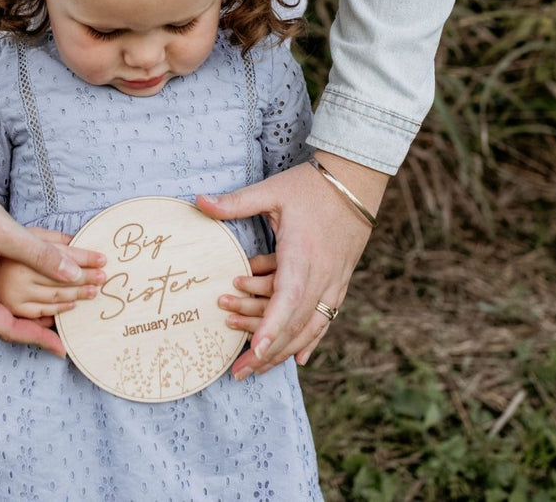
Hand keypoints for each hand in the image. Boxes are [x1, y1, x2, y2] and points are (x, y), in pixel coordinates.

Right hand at [0, 148, 107, 356]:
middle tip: (51, 334)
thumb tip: (76, 275)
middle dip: (23, 332)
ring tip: (32, 321)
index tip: (61, 347)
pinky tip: (7, 299)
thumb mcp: (6, 232)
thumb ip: (42, 255)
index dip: (37, 338)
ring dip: (6, 321)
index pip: (6, 329)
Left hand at [196, 151, 386, 377]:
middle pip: (295, 323)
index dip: (272, 325)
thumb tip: (197, 202)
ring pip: (310, 327)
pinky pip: (326, 319)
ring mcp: (333, 282)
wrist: (357, 182)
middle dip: (268, 351)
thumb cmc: (311, 186)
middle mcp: (321, 275)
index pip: (287, 298)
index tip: (256, 348)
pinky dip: (311, 341)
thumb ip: (235, 202)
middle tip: (238, 373)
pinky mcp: (339, 282)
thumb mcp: (272, 190)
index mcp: (301, 254)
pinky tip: (298, 360)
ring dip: (284, 351)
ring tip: (257, 369)